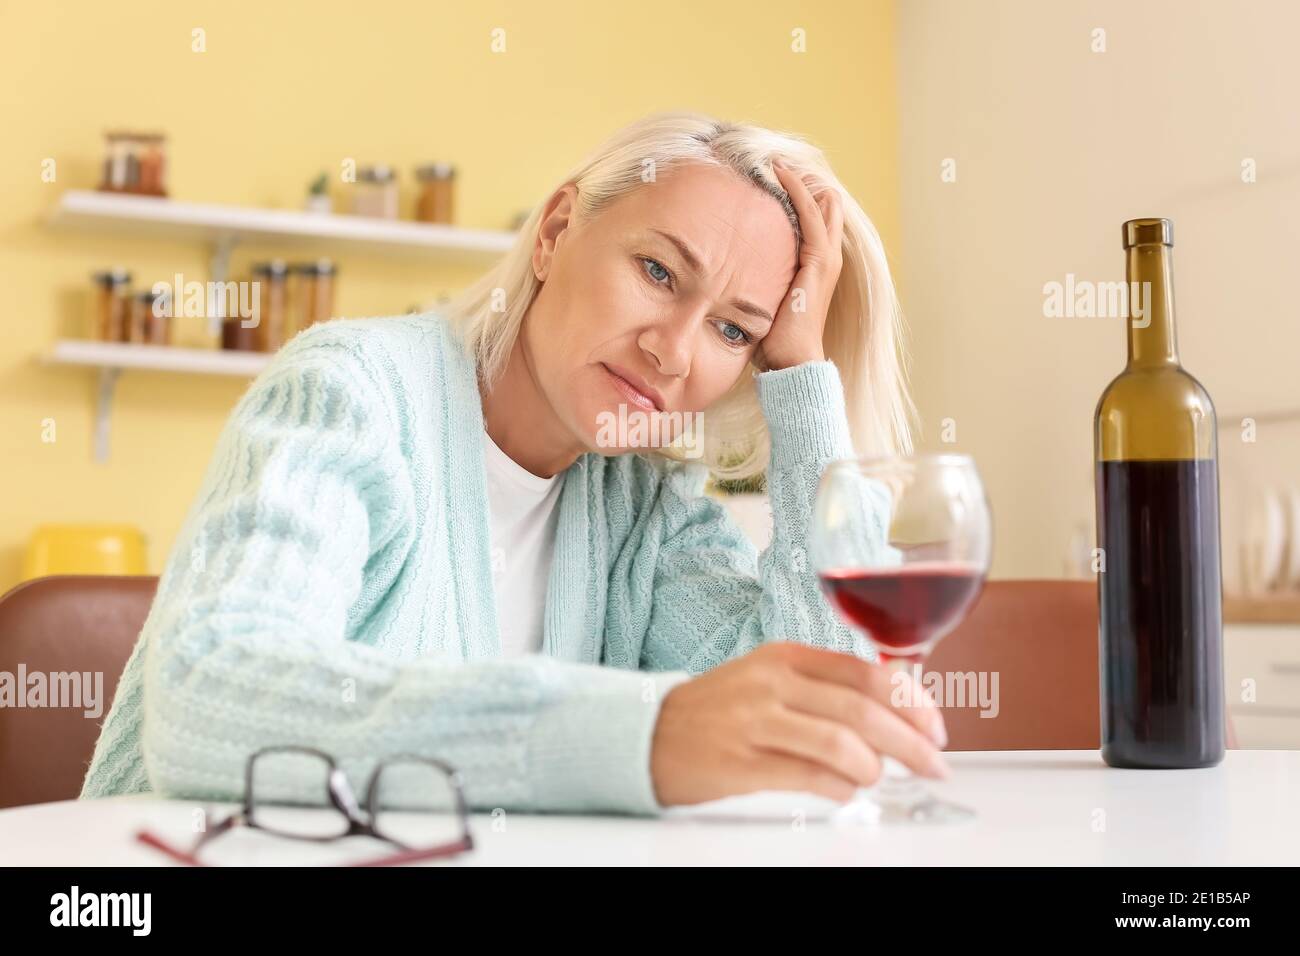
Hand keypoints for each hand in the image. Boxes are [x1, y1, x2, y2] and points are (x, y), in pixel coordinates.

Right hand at [649, 641, 948, 806]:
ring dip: (874, 767)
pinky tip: (845, 792)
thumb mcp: (769, 678)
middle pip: (863, 709)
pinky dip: (839, 788)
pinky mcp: (740, 763)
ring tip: (876, 778)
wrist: (645, 733)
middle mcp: (772, 684)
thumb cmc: (716, 710)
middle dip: (911, 741)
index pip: (867, 673)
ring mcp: (755, 722)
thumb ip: (824, 686)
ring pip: (840, 743)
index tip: (935, 727)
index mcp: (785, 657)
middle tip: (934, 764)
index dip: (912, 701)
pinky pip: (807, 776)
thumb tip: (893, 708)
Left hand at [754, 164, 844, 371]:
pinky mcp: (818, 263)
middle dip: (801, 183)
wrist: (793, 363)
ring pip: (820, 205)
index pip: (813, 221)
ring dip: (798, 180)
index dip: (797, 197)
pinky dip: (798, 192)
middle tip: (774, 161)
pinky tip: (781, 174)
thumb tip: (728, 277)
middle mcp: (826, 260)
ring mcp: (825, 260)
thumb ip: (758, 285)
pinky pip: (811, 216)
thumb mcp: (766, 304)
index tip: (771, 178)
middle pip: (822, 207)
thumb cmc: (775, 342)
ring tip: (776, 160)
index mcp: (815, 268)